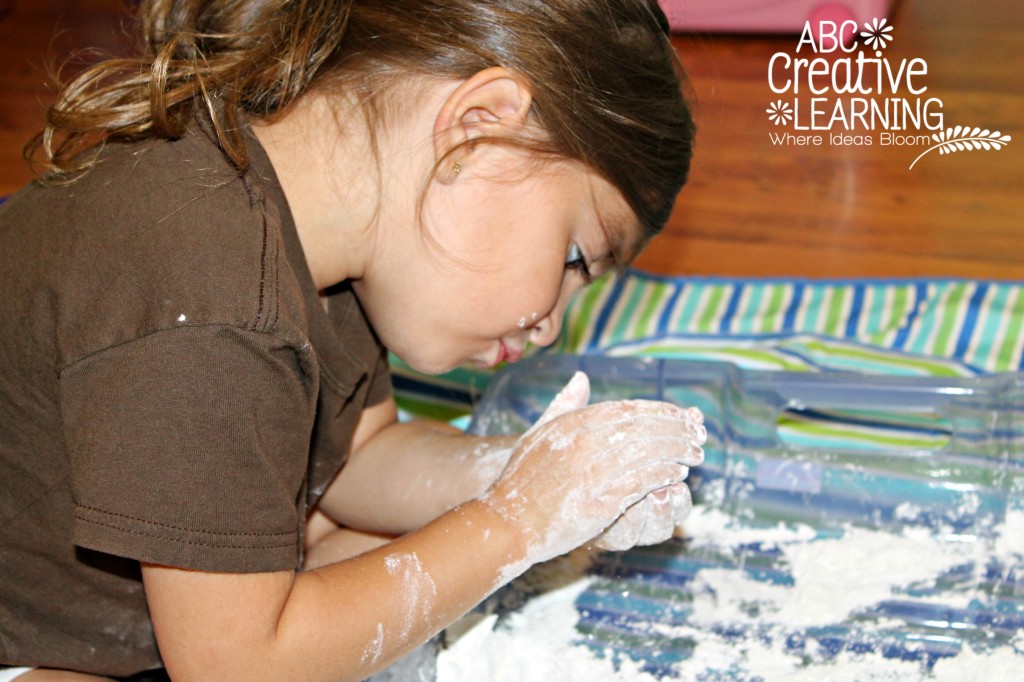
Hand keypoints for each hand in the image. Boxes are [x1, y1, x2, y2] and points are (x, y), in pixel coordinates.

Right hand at [482, 372, 704, 569]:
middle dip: (677, 429)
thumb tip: (581, 377)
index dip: (662, 411)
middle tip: (699, 433)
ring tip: (696, 454)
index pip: (629, 409)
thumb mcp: (539, 434)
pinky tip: (677, 473)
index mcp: (573, 423)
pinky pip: (642, 481)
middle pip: (644, 428)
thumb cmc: (522, 480)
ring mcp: (593, 470)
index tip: (684, 415)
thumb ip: (564, 405)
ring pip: (649, 452)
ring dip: (677, 451)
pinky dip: (664, 474)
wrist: (505, 522)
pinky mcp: (601, 499)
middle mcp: (585, 441)